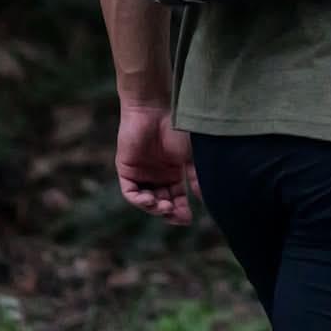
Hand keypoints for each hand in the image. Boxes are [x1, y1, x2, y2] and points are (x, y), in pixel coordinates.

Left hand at [114, 104, 199, 225]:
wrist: (154, 111)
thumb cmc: (175, 129)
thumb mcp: (189, 156)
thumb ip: (196, 177)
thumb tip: (204, 199)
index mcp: (172, 173)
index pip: (176, 199)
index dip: (180, 211)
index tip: (187, 219)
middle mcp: (156, 176)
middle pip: (161, 202)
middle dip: (168, 211)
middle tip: (175, 214)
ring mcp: (141, 174)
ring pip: (146, 201)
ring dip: (154, 208)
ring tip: (164, 206)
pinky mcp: (126, 170)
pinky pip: (130, 192)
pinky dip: (139, 200)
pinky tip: (150, 200)